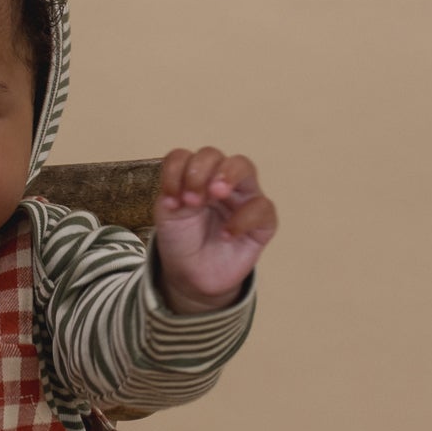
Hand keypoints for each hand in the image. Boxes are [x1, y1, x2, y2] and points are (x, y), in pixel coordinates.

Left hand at [154, 147, 277, 313]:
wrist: (190, 275)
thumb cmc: (182, 240)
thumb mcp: (169, 215)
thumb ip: (177, 193)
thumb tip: (193, 186)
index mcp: (192, 177)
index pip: (185, 157)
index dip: (176, 171)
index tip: (169, 198)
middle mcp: (218, 181)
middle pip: (214, 155)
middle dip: (201, 170)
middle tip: (193, 198)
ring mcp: (241, 197)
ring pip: (245, 167)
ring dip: (228, 176)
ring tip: (214, 195)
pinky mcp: (261, 221)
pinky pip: (262, 208)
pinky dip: (243, 219)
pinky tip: (225, 235)